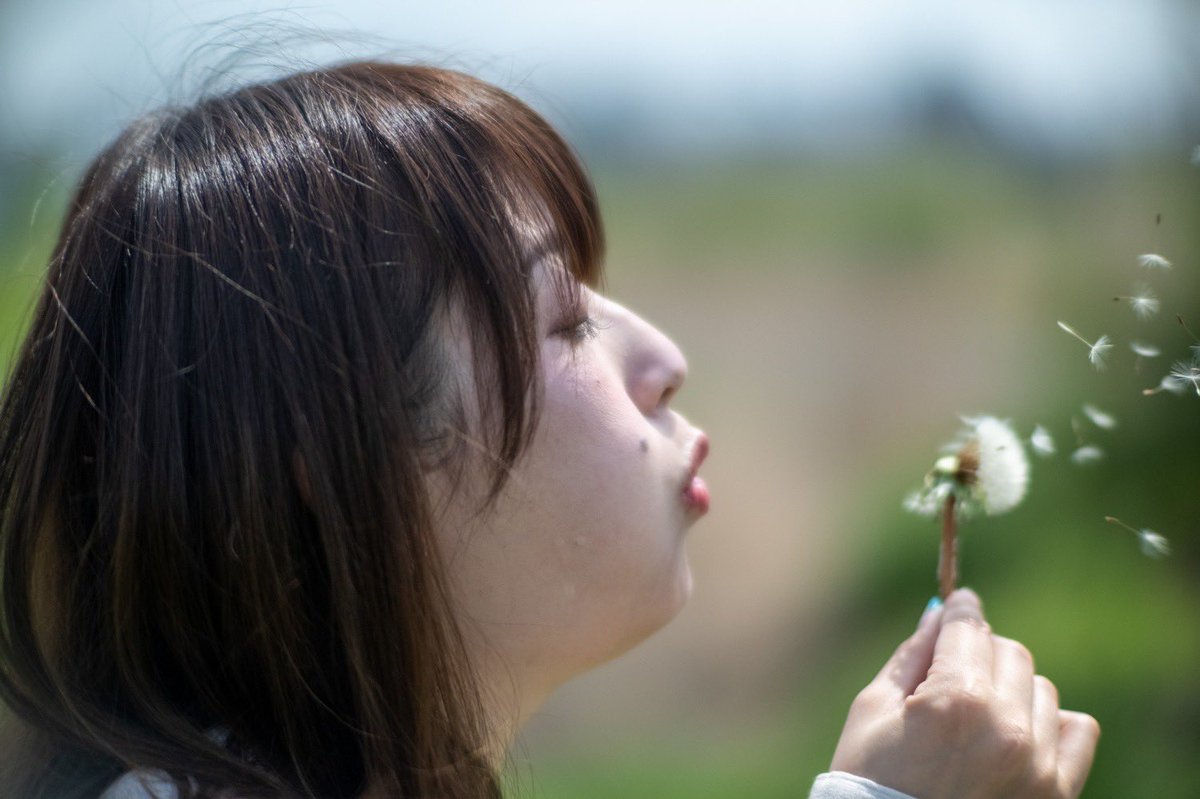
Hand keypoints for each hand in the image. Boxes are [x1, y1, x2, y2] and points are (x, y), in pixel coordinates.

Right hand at [829, 589, 1098, 798]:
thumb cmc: (870, 779)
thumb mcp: (874, 710)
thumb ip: (912, 655)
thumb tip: (939, 613)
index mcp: (955, 700)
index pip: (969, 627)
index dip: (960, 610)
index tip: (959, 603)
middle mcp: (1005, 726)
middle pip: (1008, 651)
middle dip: (980, 653)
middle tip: (952, 675)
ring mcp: (1039, 762)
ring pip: (1040, 686)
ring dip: (1011, 691)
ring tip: (977, 719)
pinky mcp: (1059, 792)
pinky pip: (1077, 728)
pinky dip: (1049, 723)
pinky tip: (1016, 736)